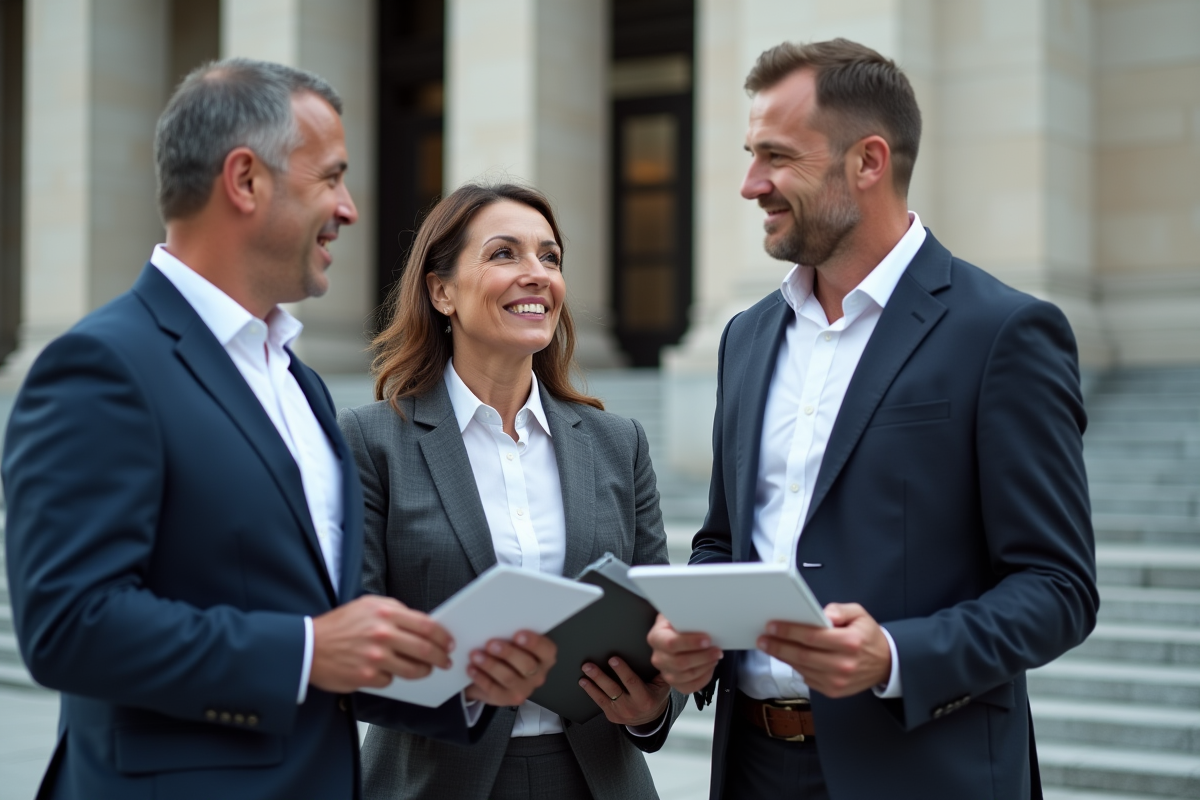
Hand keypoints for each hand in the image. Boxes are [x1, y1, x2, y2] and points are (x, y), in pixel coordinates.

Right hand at [310, 595, 453, 693]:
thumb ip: (395, 611)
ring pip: (413, 669)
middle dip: (441, 657)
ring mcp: (375, 658)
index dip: (443, 637)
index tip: (449, 643)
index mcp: (386, 613)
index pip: (427, 626)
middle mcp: (383, 635)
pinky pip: (391, 681)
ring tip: (425, 670)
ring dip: (424, 671)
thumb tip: (421, 624)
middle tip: (445, 661)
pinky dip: (392, 677)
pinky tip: (386, 672)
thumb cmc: (339, 625)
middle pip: (425, 649)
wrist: (308, 646)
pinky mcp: (366, 677)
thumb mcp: (367, 605)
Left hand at [464, 630, 556, 706]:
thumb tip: (497, 619)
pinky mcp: (505, 698)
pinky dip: (481, 677)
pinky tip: (472, 668)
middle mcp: (537, 675)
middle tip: (491, 644)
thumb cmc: (506, 651)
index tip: (518, 634)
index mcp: (544, 657)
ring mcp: (523, 689)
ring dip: (490, 665)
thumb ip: (510, 630)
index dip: (534, 643)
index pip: (547, 650)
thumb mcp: (512, 639)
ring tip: (475, 655)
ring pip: (509, 678)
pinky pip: (493, 689)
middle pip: (528, 666)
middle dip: (508, 653)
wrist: (493, 674)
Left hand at [579, 657, 671, 726]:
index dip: (622, 670)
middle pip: (613, 689)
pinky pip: (600, 702)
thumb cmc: (655, 696)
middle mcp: (632, 707)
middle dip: (599, 676)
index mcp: (645, 699)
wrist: (650, 719)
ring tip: (584, 673)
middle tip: (589, 666)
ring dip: (591, 684)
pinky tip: (584, 682)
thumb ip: (658, 672)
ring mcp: (620, 713)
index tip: (613, 659)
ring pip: (603, 697)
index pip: (631, 682)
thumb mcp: (662, 685)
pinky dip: (591, 691)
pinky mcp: (612, 716)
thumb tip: (655, 654)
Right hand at [647, 614, 723, 694]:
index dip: (690, 643)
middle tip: (717, 650)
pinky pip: (690, 687)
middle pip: (680, 663)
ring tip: (715, 657)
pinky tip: (709, 667)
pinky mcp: (675, 683)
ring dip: (705, 666)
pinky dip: (704, 678)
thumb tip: (702, 614)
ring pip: (687, 676)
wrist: (675, 634)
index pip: (671, 643)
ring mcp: (665, 672)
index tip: (707, 639)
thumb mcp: (679, 614)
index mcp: (656, 637)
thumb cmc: (679, 624)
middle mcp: (658, 657)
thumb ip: (685, 615)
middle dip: (703, 657)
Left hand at [756, 603, 891, 697]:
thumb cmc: (868, 636)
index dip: (790, 631)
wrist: (884, 664)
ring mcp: (838, 681)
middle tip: (763, 638)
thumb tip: (823, 613)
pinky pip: (807, 678)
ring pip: (802, 668)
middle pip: (803, 655)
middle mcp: (843, 664)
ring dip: (783, 657)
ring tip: (769, 646)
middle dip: (779, 646)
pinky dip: (794, 667)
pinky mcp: (833, 691)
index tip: (772, 626)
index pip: (813, 637)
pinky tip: (786, 657)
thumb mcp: (859, 614)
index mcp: (850, 642)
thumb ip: (840, 610)